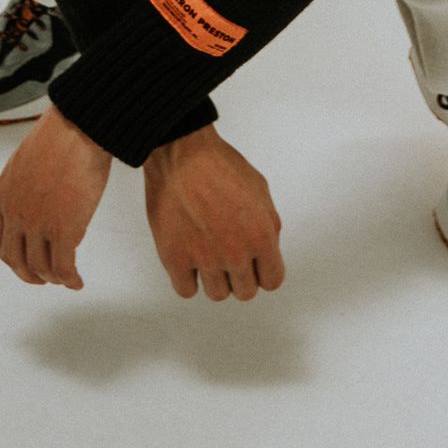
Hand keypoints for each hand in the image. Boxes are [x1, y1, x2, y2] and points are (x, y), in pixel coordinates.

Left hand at [0, 101, 112, 288]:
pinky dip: (70, 279)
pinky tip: (77, 281)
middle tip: (43, 277)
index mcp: (3, 195)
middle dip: (29, 273)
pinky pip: (63, 268)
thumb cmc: (62, 135)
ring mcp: (37, 224)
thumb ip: (25, 183)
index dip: (10, 255)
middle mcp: (15, 213)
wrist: (80, 127)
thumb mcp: (28, 160)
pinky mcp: (63, 230)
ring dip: (52, 277)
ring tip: (65, 278)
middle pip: (15, 259)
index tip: (23, 259)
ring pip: (40, 268)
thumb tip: (40, 192)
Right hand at [142, 126, 284, 300]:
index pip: (272, 280)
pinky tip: (189, 260)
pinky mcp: (175, 259)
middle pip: (245, 291)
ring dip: (216, 278)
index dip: (265, 271)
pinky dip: (188, 279)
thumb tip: (268, 250)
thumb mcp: (260, 189)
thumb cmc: (219, 164)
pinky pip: (186, 290)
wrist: (182, 153)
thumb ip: (268, 224)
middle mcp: (235, 254)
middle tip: (231, 255)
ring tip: (209, 254)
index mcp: (261, 236)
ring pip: (217, 294)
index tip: (257, 265)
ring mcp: (204, 259)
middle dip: (241, 275)